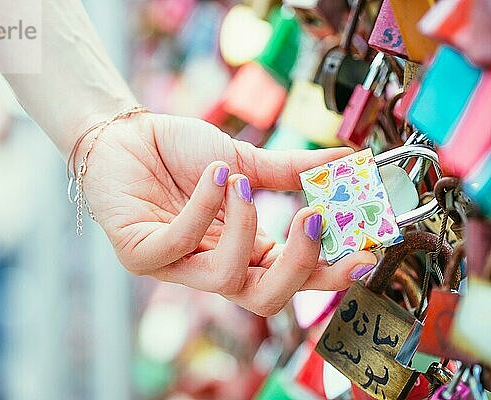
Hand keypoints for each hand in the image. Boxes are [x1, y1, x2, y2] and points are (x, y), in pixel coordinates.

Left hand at [82, 113, 376, 315]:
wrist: (128, 134)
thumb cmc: (181, 152)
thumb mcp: (244, 159)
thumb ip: (291, 170)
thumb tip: (349, 161)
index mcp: (244, 251)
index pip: (292, 278)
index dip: (328, 273)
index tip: (366, 251)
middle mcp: (212, 266)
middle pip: (264, 300)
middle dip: (298, 267)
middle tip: (315, 220)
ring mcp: (174, 267)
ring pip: (224, 280)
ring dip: (245, 227)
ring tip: (241, 180)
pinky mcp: (140, 255)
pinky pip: (179, 245)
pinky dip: (203, 208)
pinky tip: (214, 172)